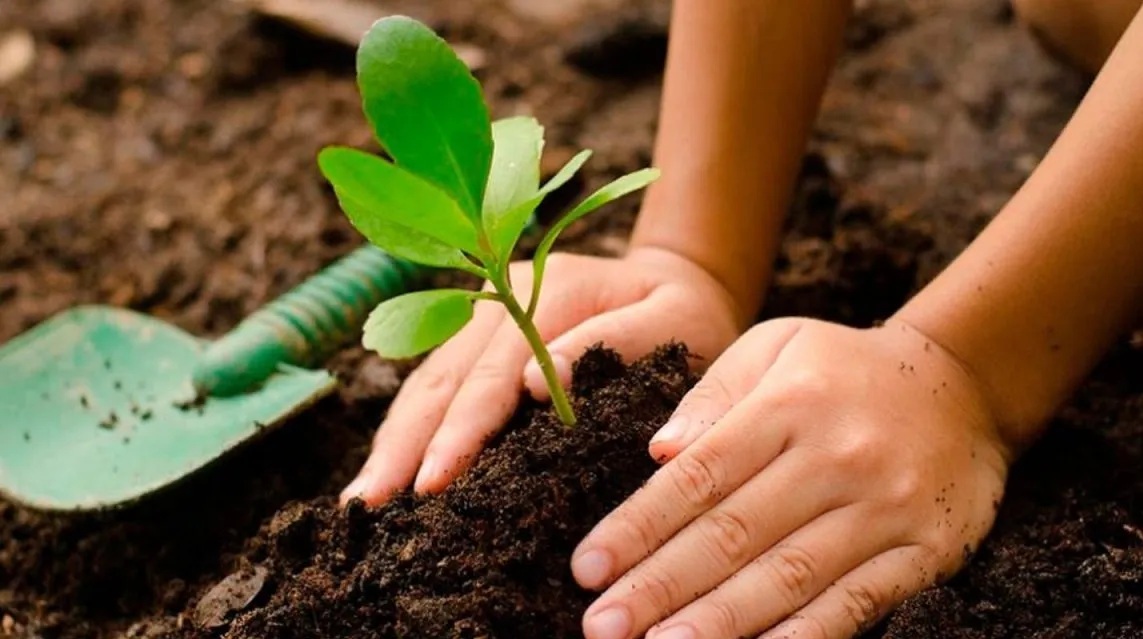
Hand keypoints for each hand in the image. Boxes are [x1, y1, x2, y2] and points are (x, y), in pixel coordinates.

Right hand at [340, 247, 743, 504]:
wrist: (676, 281)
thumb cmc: (684, 313)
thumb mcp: (675, 321)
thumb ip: (618, 342)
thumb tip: (538, 384)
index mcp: (550, 290)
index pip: (493, 372)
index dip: (461, 430)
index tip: (434, 481)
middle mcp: (502, 295)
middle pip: (443, 376)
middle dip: (405, 444)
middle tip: (370, 504)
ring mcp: (483, 311)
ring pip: (426, 379)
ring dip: (394, 439)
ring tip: (363, 497)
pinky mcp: (478, 335)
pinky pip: (434, 382)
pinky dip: (409, 426)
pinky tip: (388, 465)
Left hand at [572, 318, 1012, 638]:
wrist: (965, 385)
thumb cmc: (844, 368)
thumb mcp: (776, 345)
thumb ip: (714, 393)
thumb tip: (658, 452)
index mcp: (788, 405)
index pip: (699, 476)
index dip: (638, 527)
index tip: (587, 568)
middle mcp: (835, 458)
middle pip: (733, 534)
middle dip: (660, 586)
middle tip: (602, 628)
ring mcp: (884, 509)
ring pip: (788, 577)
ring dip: (718, 622)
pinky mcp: (924, 551)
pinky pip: (856, 603)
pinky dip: (804, 637)